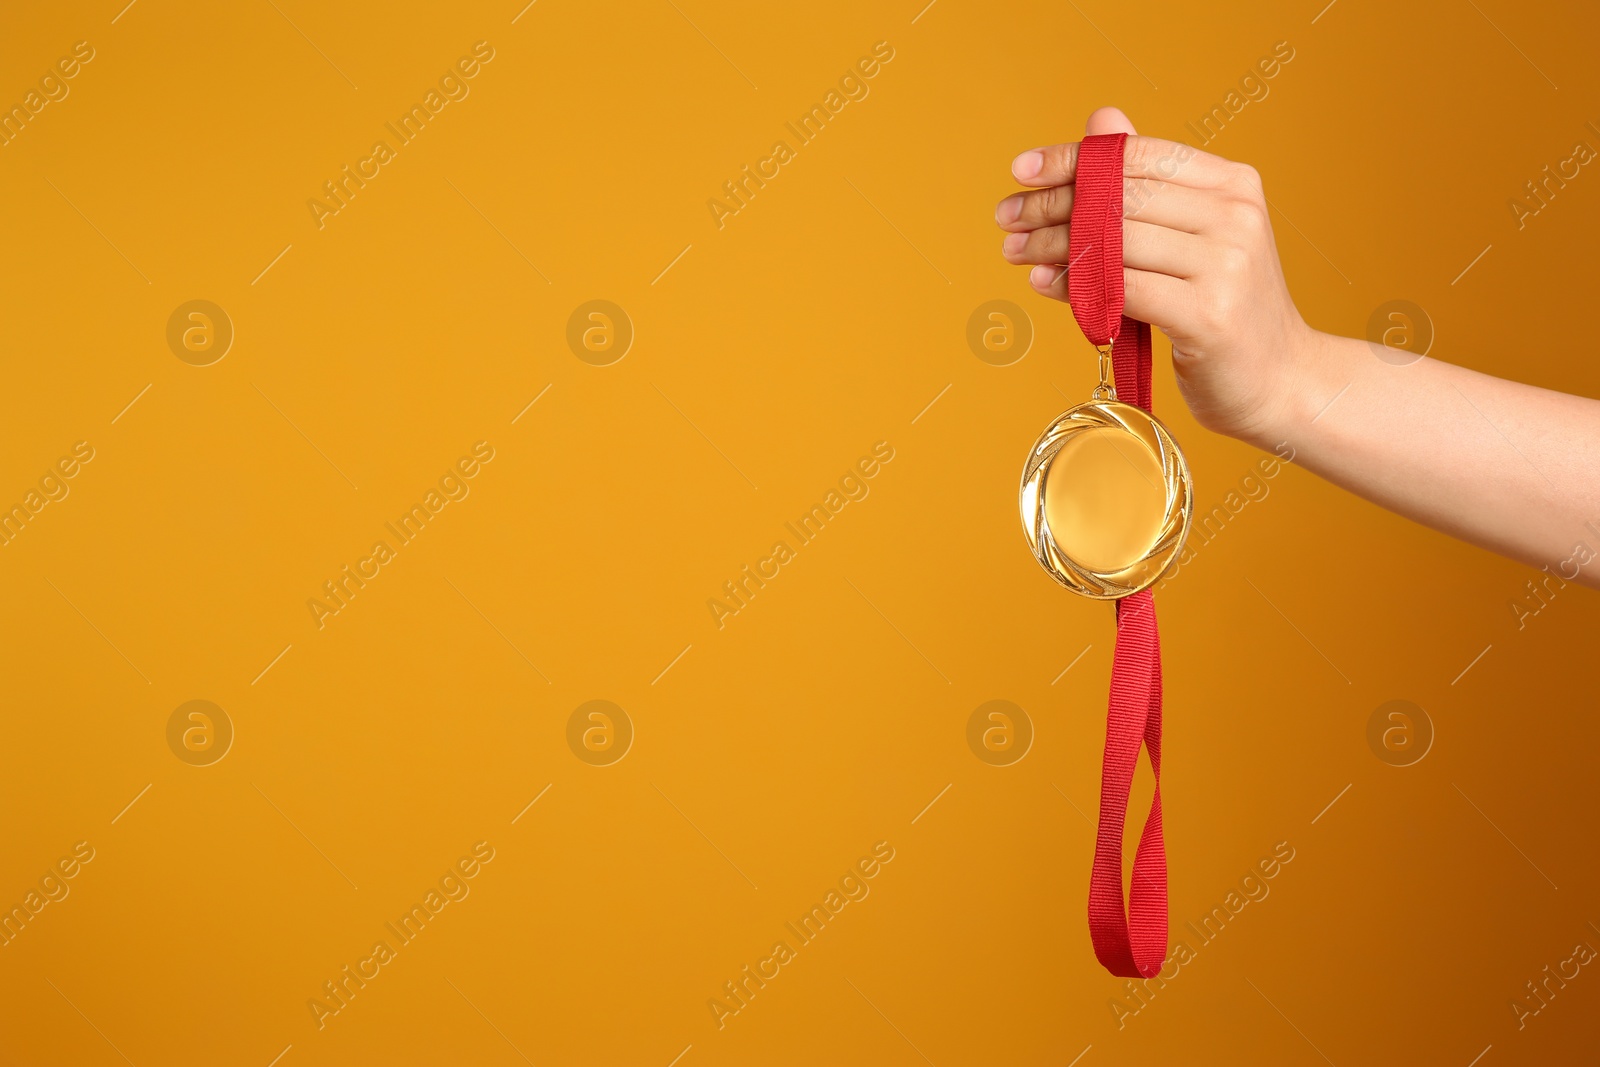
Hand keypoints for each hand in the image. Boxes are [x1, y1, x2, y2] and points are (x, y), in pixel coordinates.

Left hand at [996, 107, 1318, 446]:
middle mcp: (1234, 216)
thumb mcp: (1193, 237)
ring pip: (1114, 242)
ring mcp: (1225, 266)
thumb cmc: (1223, 309)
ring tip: (1017, 251)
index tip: (1022, 171)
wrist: (1280, 382)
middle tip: (1007, 217)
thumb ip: (1146, 186)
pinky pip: (1120, 289)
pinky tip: (1044, 283)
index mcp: (1233, 184)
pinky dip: (1074, 285)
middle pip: (1120, 196)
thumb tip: (1101, 120)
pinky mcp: (1207, 316)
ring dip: (1054, 246)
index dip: (1075, 158)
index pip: (1139, 155)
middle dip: (1053, 204)